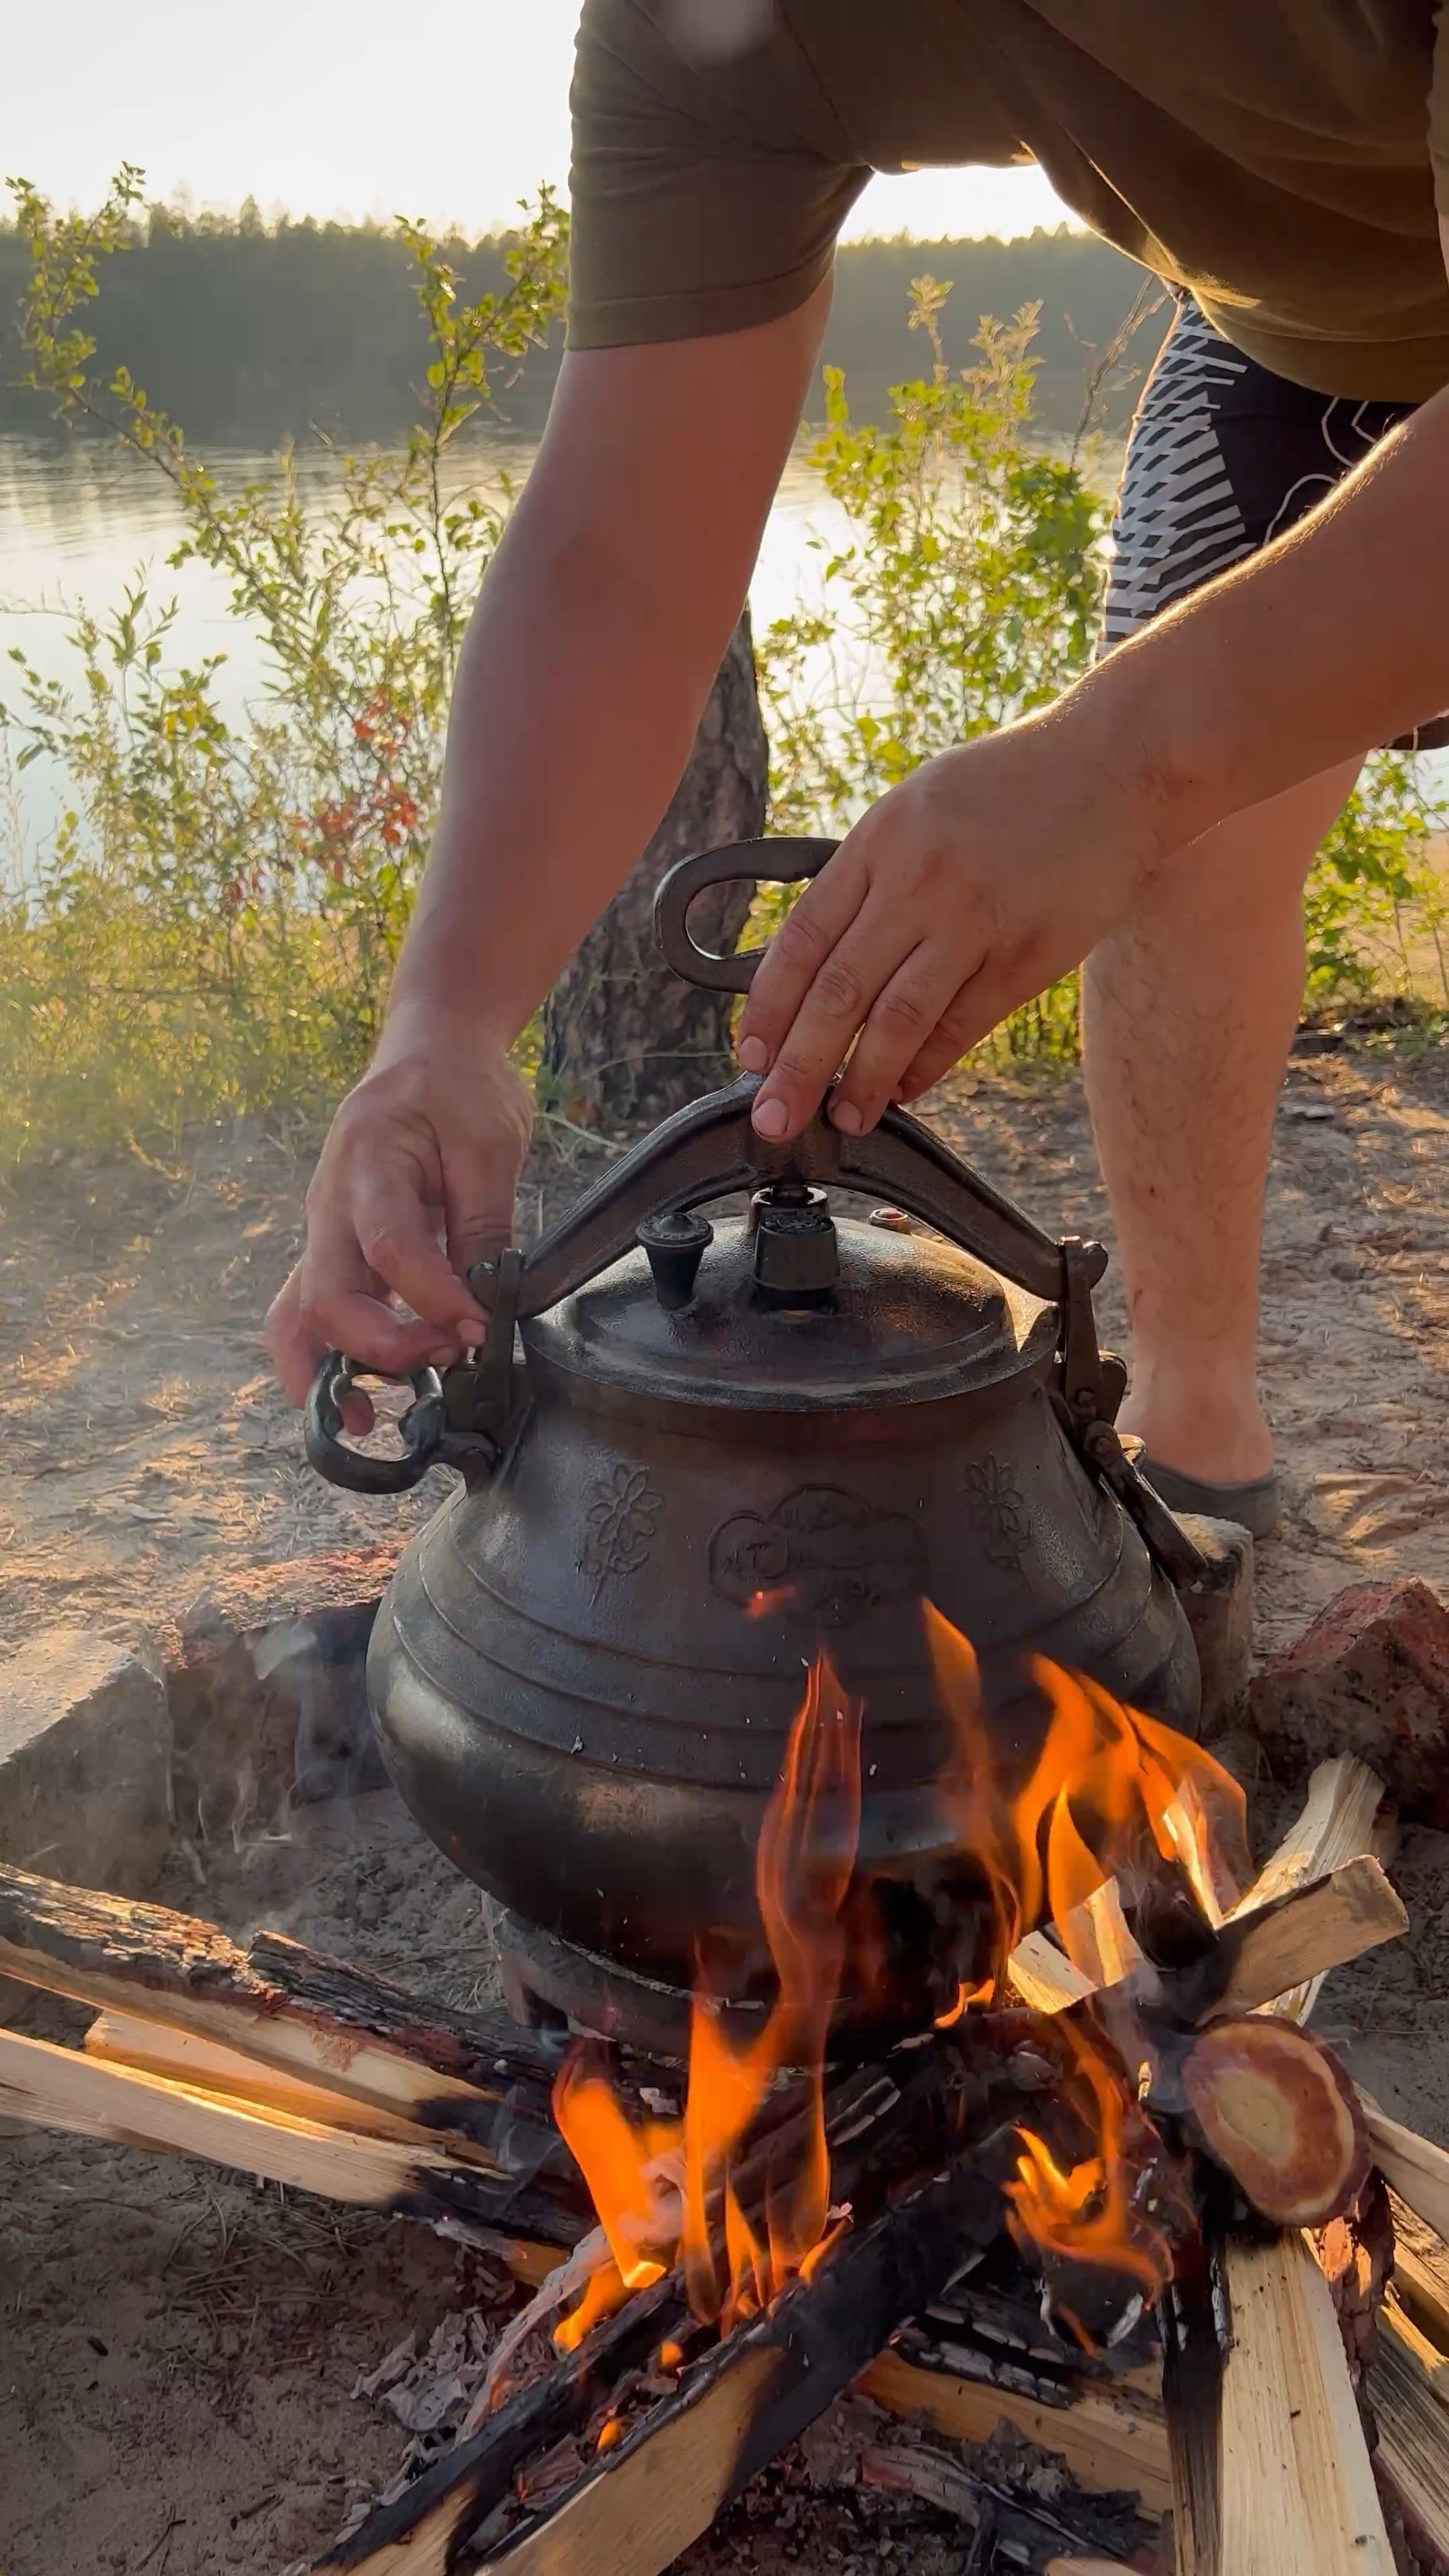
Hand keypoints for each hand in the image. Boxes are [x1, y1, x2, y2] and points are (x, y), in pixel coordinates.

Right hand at [266, 1005, 532, 1414]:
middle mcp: (329, 1205)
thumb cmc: (459, 1088)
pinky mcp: (335, 1252)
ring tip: (366, 1425)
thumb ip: (481, 1221)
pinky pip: (311, 1315)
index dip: (433, 1299)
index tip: (479, 1328)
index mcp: (368, 1163)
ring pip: (296, 1315)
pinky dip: (327, 1364)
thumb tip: (483, 1304)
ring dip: (325, 1374)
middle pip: (325, 1295)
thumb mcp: (489, 1142)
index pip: (390, 1247)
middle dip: (379, 1347)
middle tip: (446, 1362)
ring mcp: (324, 1232)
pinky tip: (360, 1404)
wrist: (428, 1052)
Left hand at [735, 718, 1162, 1139]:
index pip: (804, 937)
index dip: (769, 1005)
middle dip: (798, 1064)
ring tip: (842, 1120)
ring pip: (898, 1019)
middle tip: (774, 1117)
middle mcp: (919, 881)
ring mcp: (975, 919)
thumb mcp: (919, 805)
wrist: (1118, 765)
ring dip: (861, 1081)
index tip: (749, 1054)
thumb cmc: (1011, 787)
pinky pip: (962, 1025)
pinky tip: (902, 1090)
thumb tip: (820, 956)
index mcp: (881, 840)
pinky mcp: (1028, 954)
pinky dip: (927, 1065)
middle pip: (839, 990)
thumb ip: (870, 872)